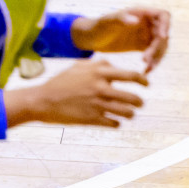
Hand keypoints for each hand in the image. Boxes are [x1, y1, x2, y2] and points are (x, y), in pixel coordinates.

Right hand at [13, 60, 147, 127]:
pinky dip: (117, 123)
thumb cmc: (60, 82)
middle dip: (139, 102)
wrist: (41, 100)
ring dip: (130, 114)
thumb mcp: (79, 66)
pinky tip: (115, 122)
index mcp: (100, 73)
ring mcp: (97, 104)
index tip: (146, 84)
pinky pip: (113, 123)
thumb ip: (98, 64)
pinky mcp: (91, 118)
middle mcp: (101, 88)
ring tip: (130, 114)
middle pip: (132, 97)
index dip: (143, 80)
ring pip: (125, 112)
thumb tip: (113, 66)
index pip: (131, 75)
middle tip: (140, 103)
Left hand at [72, 7, 170, 71]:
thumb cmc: (97, 25)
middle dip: (158, 47)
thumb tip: (137, 20)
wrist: (90, 38)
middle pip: (163, 34)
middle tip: (146, 60)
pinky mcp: (142, 46)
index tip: (162, 38)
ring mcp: (146, 35)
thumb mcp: (107, 21)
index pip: (163, 15)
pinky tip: (146, 71)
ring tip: (147, 69)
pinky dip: (153, 62)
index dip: (166, 25)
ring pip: (160, 46)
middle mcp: (147, 23)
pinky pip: (153, 54)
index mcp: (142, 13)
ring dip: (157, 57)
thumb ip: (121, 18)